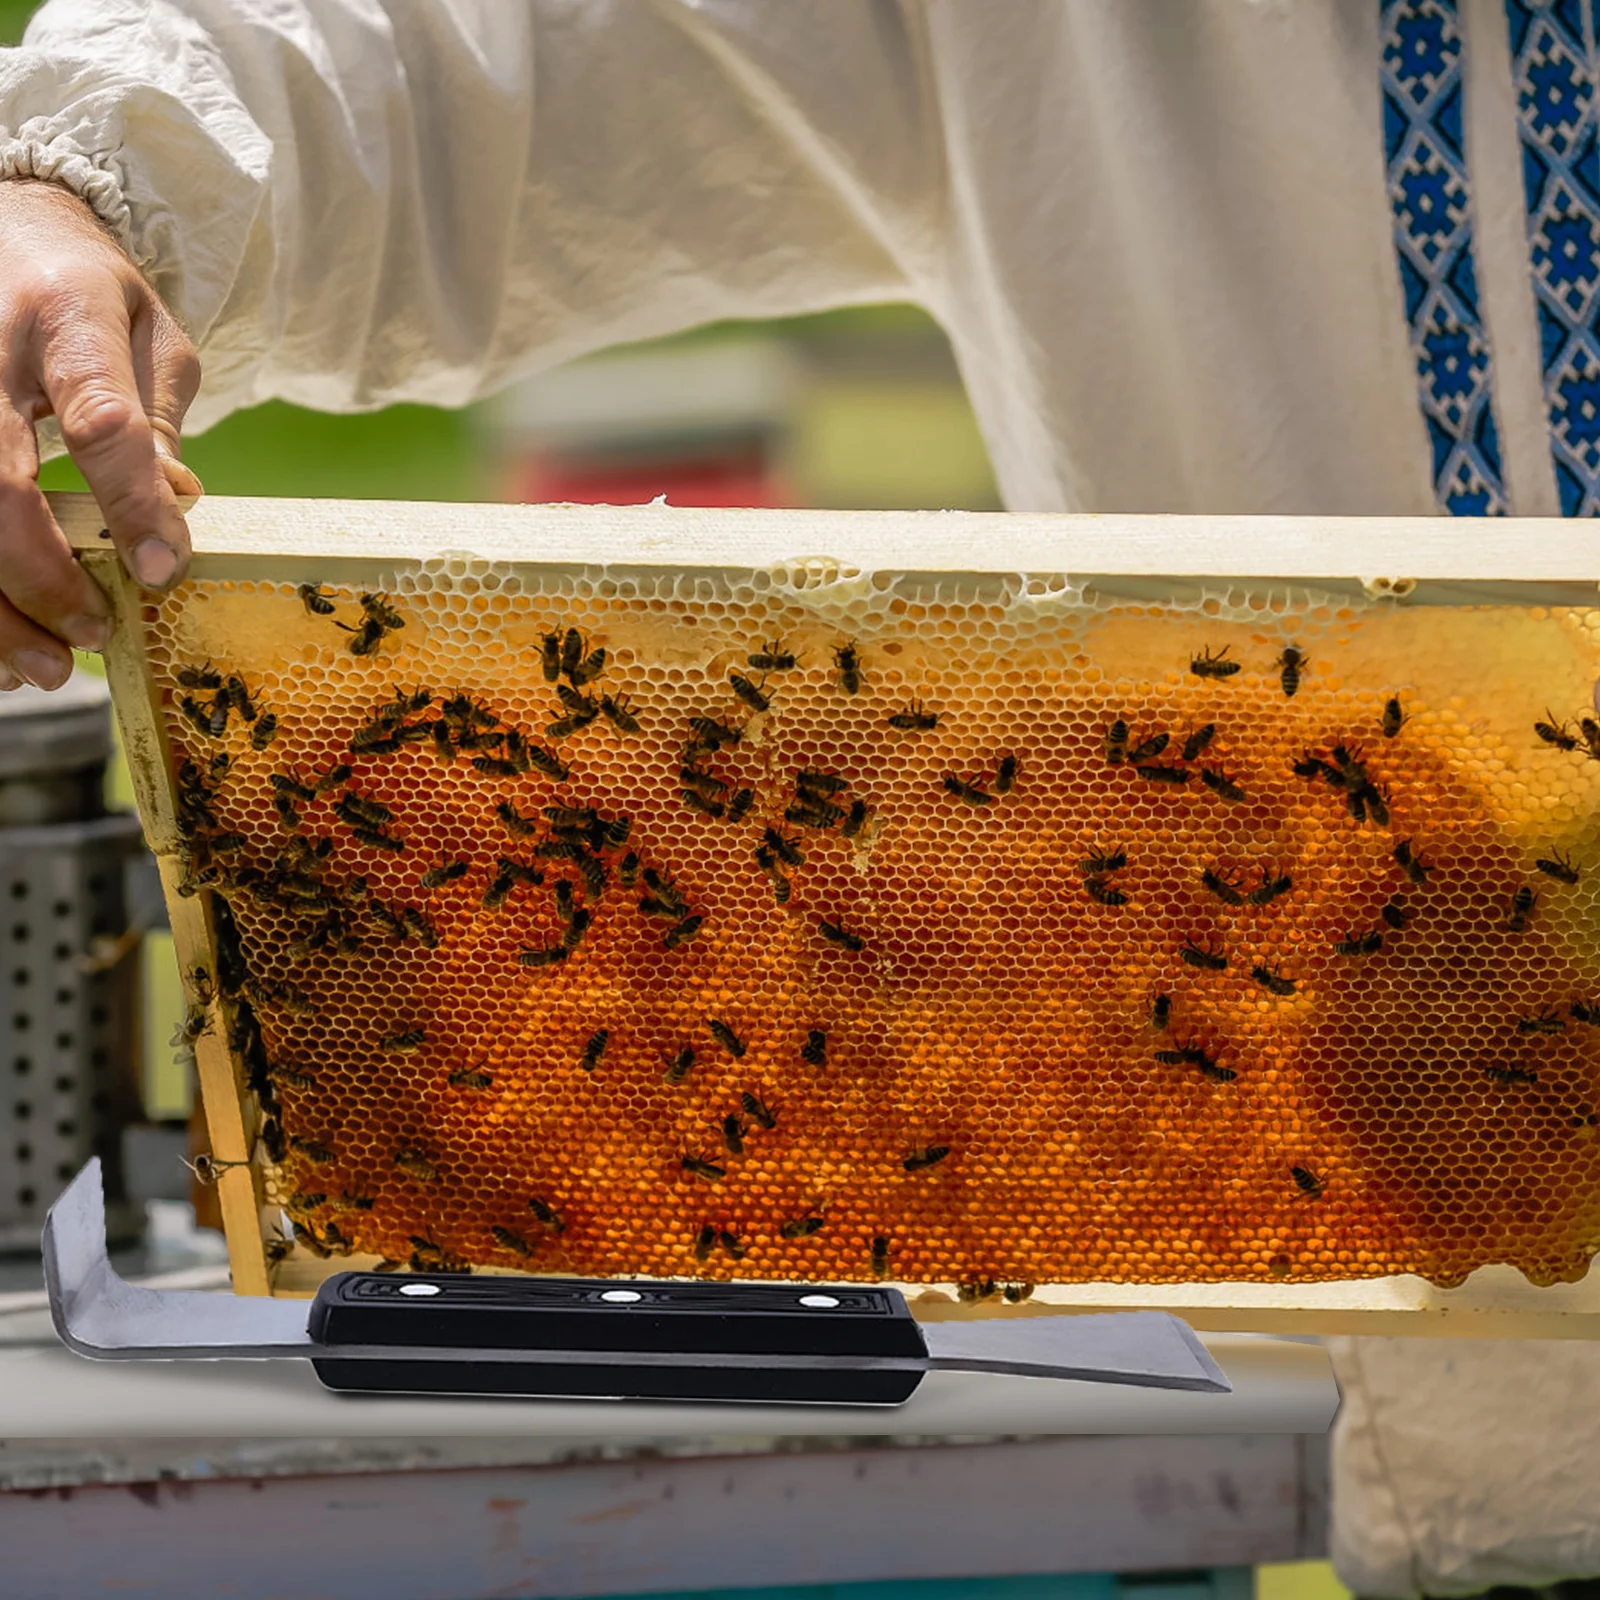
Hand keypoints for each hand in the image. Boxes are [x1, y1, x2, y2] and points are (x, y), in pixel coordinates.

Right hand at [0, 178, 200, 689]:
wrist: (10, 224)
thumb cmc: (89, 291)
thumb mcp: (152, 334)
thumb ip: (161, 416)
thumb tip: (176, 503)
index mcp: (68, 318)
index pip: (101, 420)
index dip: (131, 504)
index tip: (162, 572)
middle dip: (39, 577)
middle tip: (89, 636)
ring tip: (41, 669)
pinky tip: (1, 639)